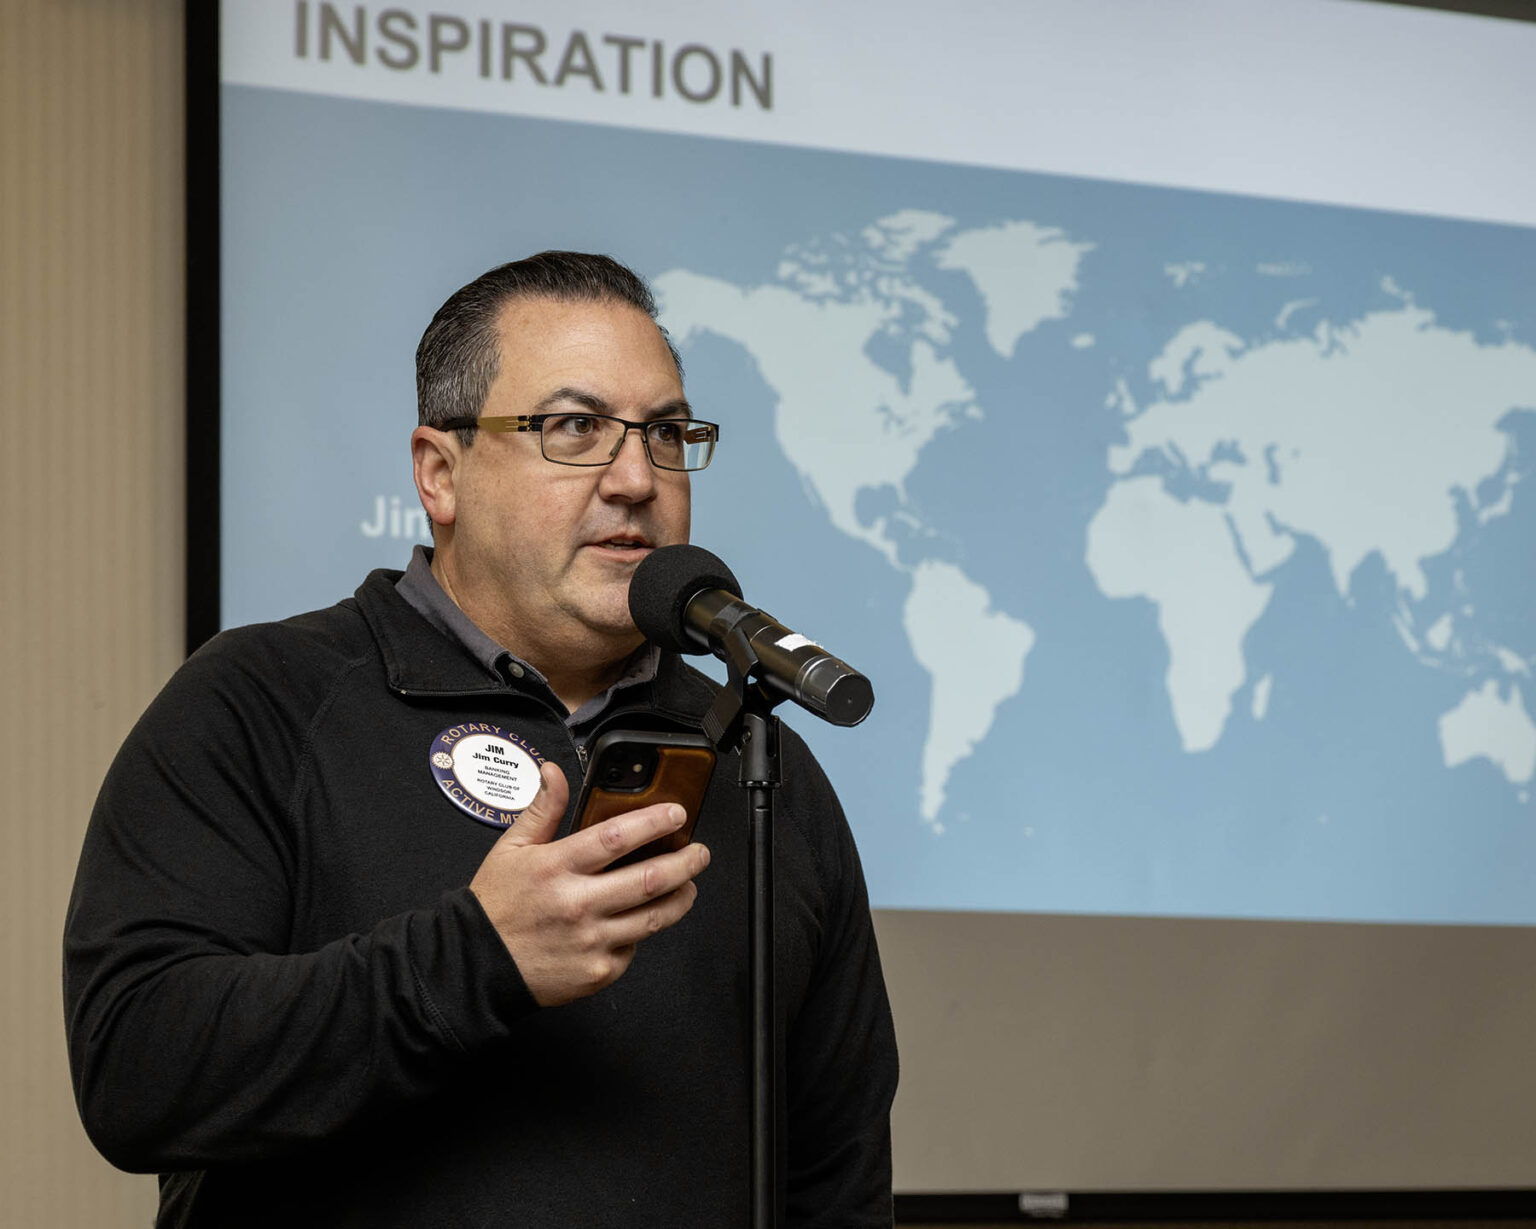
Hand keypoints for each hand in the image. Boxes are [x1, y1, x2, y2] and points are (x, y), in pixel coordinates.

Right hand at [468, 761, 710, 1006]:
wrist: (475, 966)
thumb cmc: (495, 907)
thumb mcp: (510, 849)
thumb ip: (542, 810)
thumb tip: (553, 772)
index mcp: (557, 867)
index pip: (617, 837)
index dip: (654, 822)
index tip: (676, 814)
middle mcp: (577, 904)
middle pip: (649, 880)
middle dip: (685, 862)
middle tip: (699, 853)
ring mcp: (591, 941)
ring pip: (654, 917)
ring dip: (680, 897)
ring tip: (688, 884)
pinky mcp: (598, 972)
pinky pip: (633, 948)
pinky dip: (642, 932)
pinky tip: (641, 920)